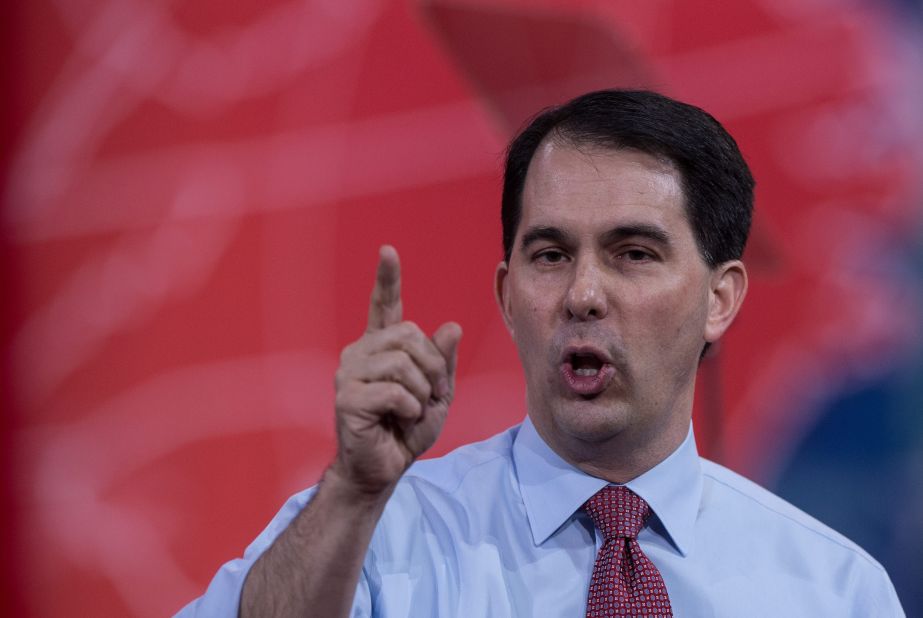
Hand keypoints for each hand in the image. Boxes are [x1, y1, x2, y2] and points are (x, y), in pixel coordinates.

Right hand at [329, 245, 461, 494]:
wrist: (383, 468)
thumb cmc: (406, 430)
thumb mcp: (437, 394)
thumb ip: (443, 362)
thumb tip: (451, 326)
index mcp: (380, 348)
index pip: (383, 305)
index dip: (387, 278)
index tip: (387, 251)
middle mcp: (360, 353)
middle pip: (409, 336)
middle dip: (433, 368)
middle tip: (431, 396)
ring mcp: (349, 374)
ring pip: (403, 363)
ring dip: (422, 392)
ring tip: (413, 410)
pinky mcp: (347, 398)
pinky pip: (395, 392)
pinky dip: (410, 409)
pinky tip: (400, 420)